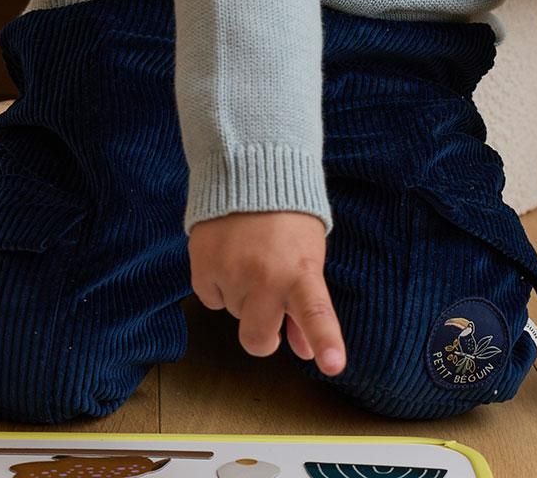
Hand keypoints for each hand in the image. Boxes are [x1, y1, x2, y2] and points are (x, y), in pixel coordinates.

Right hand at [188, 209, 346, 376]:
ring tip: (251, 256)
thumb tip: (303, 350)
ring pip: (233, 314)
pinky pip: (210, 298)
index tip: (333, 365)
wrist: (249, 172)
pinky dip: (218, 283)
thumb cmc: (288, 218)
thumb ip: (306, 305)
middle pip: (258, 339)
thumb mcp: (308, 258)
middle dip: (263, 335)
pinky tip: (229, 255)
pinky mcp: (202, 267)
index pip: (316, 312)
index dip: (326, 340)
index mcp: (301, 271)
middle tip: (270, 308)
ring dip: (242, 296)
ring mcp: (230, 273)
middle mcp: (265, 276)